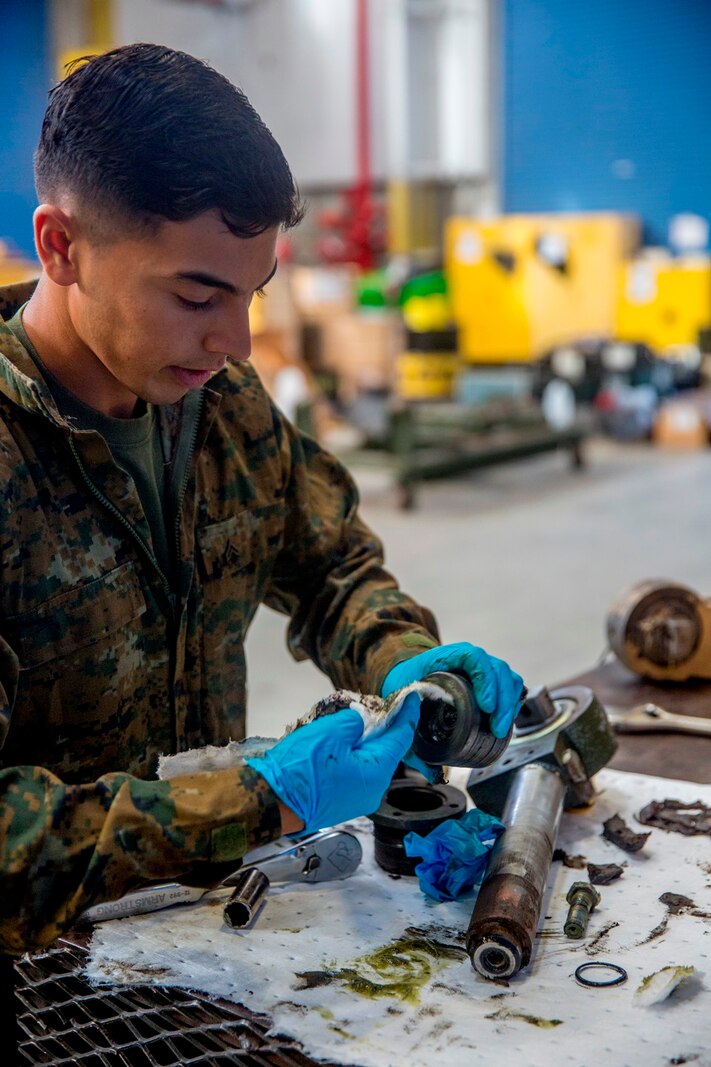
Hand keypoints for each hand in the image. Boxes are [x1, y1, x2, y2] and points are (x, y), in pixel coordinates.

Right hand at [246, 694, 419, 834]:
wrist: (271, 801)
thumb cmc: (299, 770)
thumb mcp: (330, 733)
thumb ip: (353, 721)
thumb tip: (361, 721)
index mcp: (375, 774)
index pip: (400, 739)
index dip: (407, 716)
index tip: (412, 698)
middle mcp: (372, 790)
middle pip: (386, 751)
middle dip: (384, 726)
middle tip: (382, 704)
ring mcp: (357, 798)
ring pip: (370, 761)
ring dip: (366, 740)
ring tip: (359, 719)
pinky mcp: (341, 800)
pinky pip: (356, 771)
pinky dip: (354, 753)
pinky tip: (343, 741)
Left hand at [382, 641, 524, 738]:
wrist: (404, 678)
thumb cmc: (404, 689)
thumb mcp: (403, 708)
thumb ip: (414, 738)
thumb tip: (434, 774)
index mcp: (444, 658)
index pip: (473, 658)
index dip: (485, 679)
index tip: (486, 706)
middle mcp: (465, 660)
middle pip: (497, 669)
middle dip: (503, 700)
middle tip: (498, 728)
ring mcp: (479, 668)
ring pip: (506, 677)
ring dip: (510, 703)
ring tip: (501, 728)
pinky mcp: (487, 680)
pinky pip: (508, 685)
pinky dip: (512, 701)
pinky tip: (506, 720)